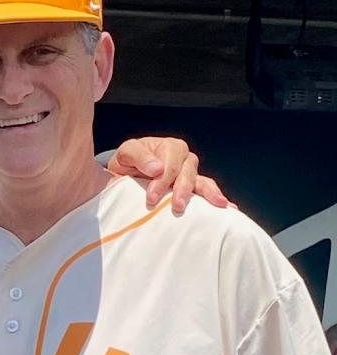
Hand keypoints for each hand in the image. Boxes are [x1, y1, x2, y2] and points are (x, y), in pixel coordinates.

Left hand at [106, 137, 235, 215]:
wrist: (125, 174)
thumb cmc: (127, 161)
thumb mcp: (127, 152)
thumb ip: (139, 156)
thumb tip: (157, 168)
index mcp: (170, 147)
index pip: (171, 163)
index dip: (163, 179)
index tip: (152, 197)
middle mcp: (184, 159)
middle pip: (188, 172)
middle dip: (182, 190)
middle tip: (177, 206)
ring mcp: (189, 174)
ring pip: (201, 181)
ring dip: (207, 194)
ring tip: (217, 204)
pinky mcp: (191, 188)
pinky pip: (206, 190)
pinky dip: (216, 197)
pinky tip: (229, 207)